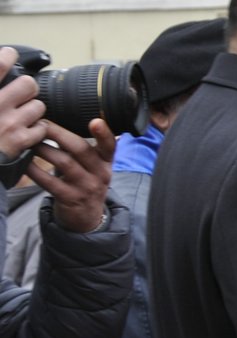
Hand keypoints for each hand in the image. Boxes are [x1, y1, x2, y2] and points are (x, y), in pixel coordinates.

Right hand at [0, 47, 47, 162]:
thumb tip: (3, 64)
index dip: (7, 56)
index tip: (11, 54)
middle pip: (28, 84)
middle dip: (27, 89)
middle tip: (21, 95)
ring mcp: (9, 123)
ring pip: (38, 106)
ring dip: (32, 110)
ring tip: (20, 117)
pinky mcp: (20, 140)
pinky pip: (41, 127)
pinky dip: (36, 129)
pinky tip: (26, 131)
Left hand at [32, 118, 114, 232]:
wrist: (86, 217)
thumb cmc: (85, 182)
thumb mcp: (93, 167)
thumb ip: (82, 148)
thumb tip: (57, 124)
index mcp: (106, 162)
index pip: (109, 146)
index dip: (104, 134)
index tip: (96, 121)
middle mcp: (100, 174)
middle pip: (80, 149)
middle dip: (58, 134)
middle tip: (40, 124)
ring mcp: (86, 187)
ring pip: (64, 163)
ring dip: (44, 149)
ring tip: (30, 141)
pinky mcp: (70, 199)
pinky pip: (50, 182)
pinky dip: (35, 171)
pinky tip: (26, 163)